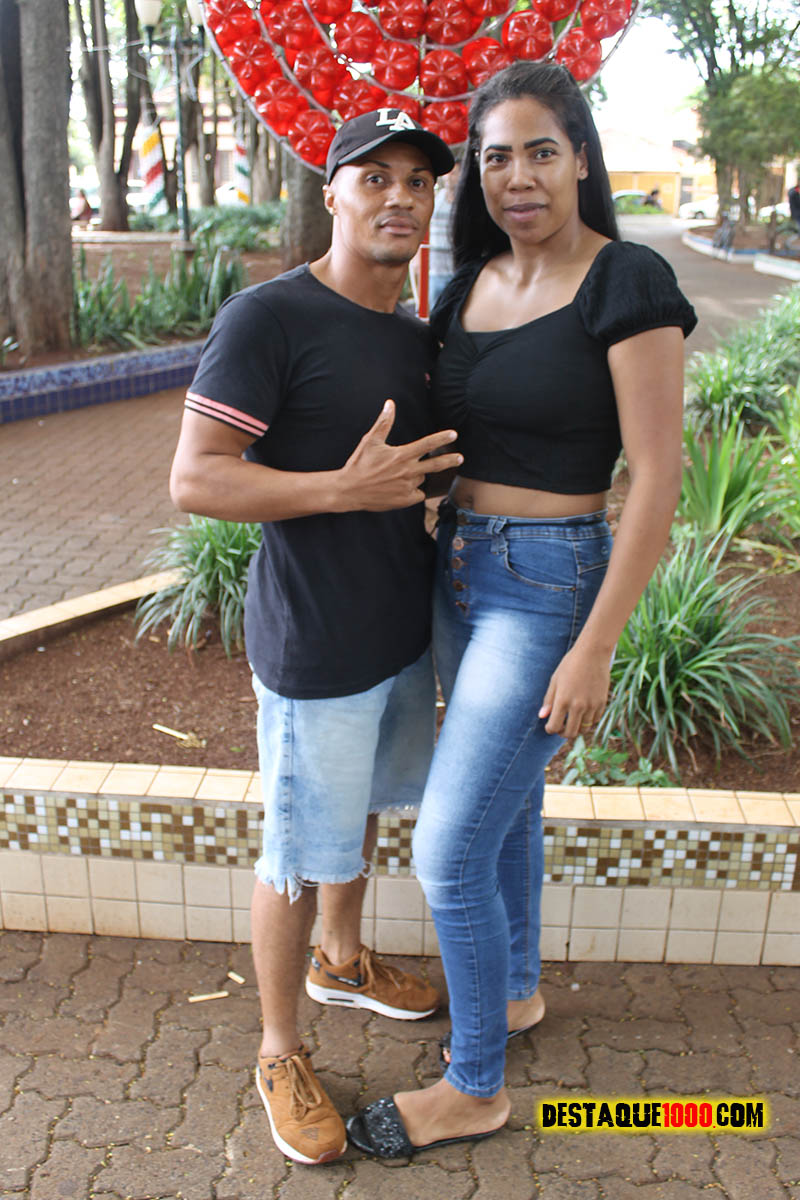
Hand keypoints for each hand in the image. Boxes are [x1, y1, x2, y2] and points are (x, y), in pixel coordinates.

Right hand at [336, 399, 462, 511]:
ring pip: (421, 478)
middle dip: (450, 460)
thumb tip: (390, 403)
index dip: (441, 438)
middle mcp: (407, 471)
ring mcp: (407, 487)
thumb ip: (384, 422)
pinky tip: (400, 488)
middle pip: (435, 465)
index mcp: (400, 455)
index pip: (427, 444)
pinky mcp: (404, 500)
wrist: (349, 490)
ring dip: (417, 475)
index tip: (454, 434)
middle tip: (460, 458)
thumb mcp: (370, 441)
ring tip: (398, 475)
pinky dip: (413, 491)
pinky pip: (417, 494)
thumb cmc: (359, 464)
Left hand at [538, 643, 611, 738]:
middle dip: (563, 733)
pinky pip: (595, 721)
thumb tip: (542, 716)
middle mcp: (578, 706)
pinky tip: (583, 713)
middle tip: (561, 727)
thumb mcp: (555, 680)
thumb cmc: (570, 664)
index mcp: (562, 700)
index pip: (554, 727)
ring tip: (572, 720)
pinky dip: (588, 721)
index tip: (550, 725)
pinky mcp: (602, 703)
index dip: (550, 729)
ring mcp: (591, 705)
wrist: (593, 653)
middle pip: (570, 733)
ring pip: (584, 729)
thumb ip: (549, 700)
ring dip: (577, 727)